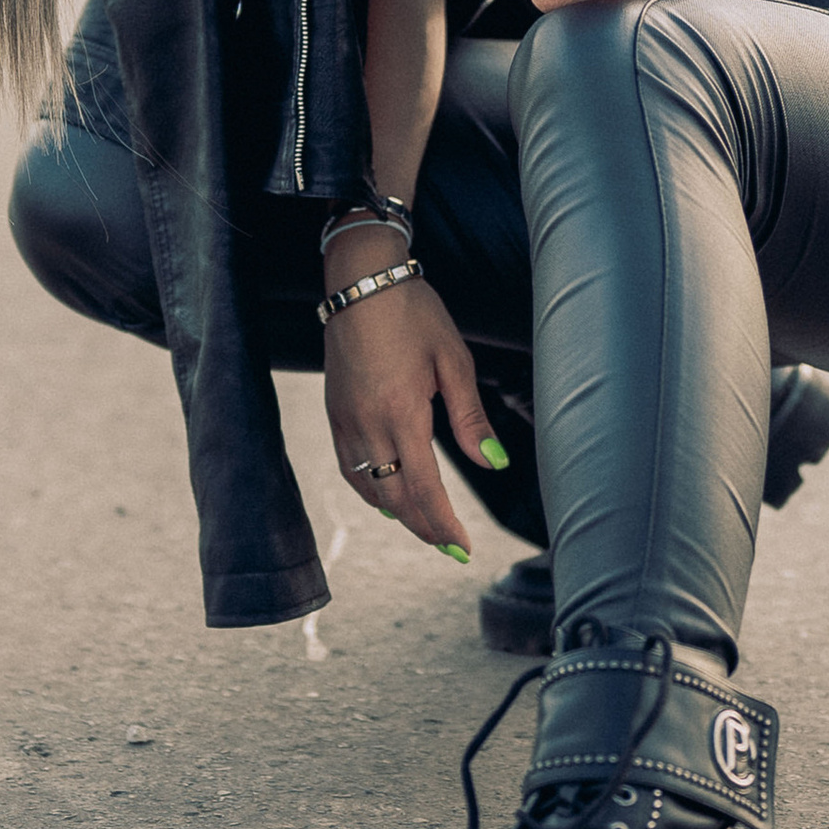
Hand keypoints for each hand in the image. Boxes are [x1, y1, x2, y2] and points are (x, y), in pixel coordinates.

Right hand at [321, 270, 503, 560]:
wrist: (361, 280)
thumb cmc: (413, 312)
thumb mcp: (453, 360)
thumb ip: (471, 418)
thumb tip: (495, 464)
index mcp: (402, 413)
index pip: (424, 489)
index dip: (444, 524)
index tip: (464, 548)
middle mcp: (367, 424)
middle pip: (395, 499)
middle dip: (425, 528)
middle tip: (451, 547)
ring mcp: (345, 420)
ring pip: (368, 488)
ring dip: (398, 514)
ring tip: (426, 526)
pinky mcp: (334, 412)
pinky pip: (349, 467)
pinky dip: (369, 491)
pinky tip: (386, 497)